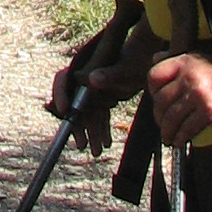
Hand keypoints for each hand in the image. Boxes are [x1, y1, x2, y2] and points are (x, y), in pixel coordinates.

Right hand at [50, 36, 148, 156]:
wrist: (150, 61)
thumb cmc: (136, 60)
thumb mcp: (124, 70)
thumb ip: (108, 75)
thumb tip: (91, 79)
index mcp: (85, 68)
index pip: (63, 80)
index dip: (60, 94)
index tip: (64, 111)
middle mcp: (86, 80)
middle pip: (74, 104)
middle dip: (78, 125)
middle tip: (82, 143)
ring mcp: (95, 90)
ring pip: (88, 114)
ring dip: (92, 132)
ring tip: (97, 150)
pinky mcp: (104, 98)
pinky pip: (99, 115)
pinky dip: (102, 128)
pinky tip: (107, 142)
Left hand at [146, 47, 211, 146]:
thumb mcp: (200, 58)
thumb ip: (177, 59)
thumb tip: (155, 58)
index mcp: (185, 61)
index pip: (155, 76)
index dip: (152, 91)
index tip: (157, 101)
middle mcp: (190, 76)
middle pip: (161, 100)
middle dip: (158, 116)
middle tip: (162, 124)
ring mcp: (198, 94)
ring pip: (171, 117)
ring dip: (167, 131)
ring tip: (167, 136)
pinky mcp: (208, 111)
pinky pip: (187, 128)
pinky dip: (180, 137)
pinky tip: (180, 140)